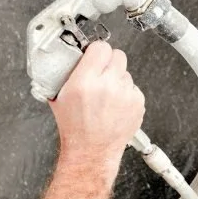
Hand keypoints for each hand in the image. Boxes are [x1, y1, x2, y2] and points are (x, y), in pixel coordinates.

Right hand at [49, 42, 144, 175]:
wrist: (92, 151)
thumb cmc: (75, 128)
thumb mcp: (59, 97)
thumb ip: (65, 74)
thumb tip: (68, 58)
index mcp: (85, 82)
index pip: (100, 47)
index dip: (96, 51)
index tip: (94, 55)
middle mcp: (107, 86)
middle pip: (117, 55)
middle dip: (108, 62)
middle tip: (100, 73)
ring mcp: (125, 94)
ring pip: (125, 72)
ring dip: (117, 79)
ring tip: (106, 95)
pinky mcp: (138, 103)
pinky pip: (133, 87)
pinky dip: (126, 93)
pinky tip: (114, 105)